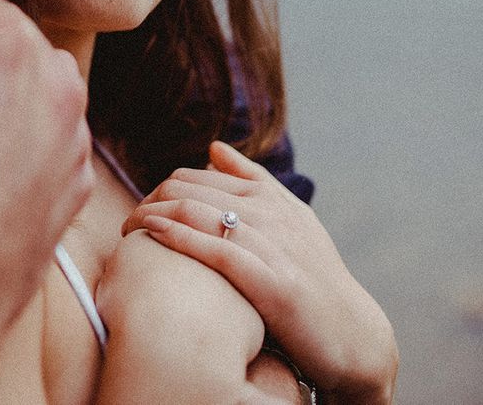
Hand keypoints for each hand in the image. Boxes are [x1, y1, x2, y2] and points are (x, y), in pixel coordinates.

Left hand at [122, 141, 397, 404]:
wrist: (353, 334)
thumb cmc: (312, 274)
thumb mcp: (289, 218)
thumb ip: (252, 180)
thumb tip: (214, 147)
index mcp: (270, 196)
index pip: (197, 175)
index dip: (162, 188)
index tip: (143, 208)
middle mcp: (270, 212)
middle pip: (189, 188)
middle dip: (150, 200)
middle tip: (130, 222)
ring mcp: (272, 244)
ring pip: (197, 212)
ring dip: (152, 215)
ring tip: (129, 230)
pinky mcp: (272, 281)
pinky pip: (215, 249)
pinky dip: (179, 237)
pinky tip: (154, 235)